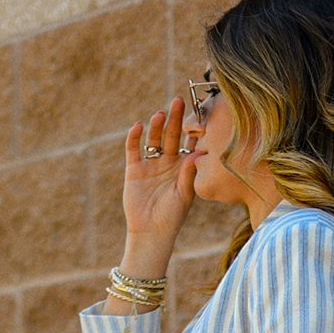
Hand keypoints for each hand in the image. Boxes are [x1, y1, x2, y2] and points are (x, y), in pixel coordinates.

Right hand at [121, 97, 196, 271]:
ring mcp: (151, 164)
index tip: (200, 110)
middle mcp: (168, 162)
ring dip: (156, 126)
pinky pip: (133, 149)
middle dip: (176, 118)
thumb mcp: (185, 194)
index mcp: (184, 167)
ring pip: (154, 139)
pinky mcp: (134, 169)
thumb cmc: (173, 217)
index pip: (190, 142)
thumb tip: (197, 152)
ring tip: (160, 113)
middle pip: (172, 135)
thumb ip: (189, 173)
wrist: (151, 233)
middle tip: (179, 100)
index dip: (194, 127)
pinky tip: (138, 125)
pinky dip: (134, 137)